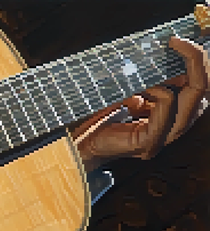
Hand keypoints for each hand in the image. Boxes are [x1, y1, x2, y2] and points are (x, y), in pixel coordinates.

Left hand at [74, 36, 208, 171]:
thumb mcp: (127, 94)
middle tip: (178, 42)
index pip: (198, 90)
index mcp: (170, 117)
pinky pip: (167, 110)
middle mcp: (171, 129)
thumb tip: (161, 57)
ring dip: (181, 73)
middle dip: (197, 64)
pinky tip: (146, 85)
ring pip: (193, 102)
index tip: (178, 41)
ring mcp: (162, 138)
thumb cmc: (97, 120)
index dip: (196, 64)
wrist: (76, 144)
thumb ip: (147, 83)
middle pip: (202, 94)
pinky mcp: (149, 142)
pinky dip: (161, 91)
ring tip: (165, 56)